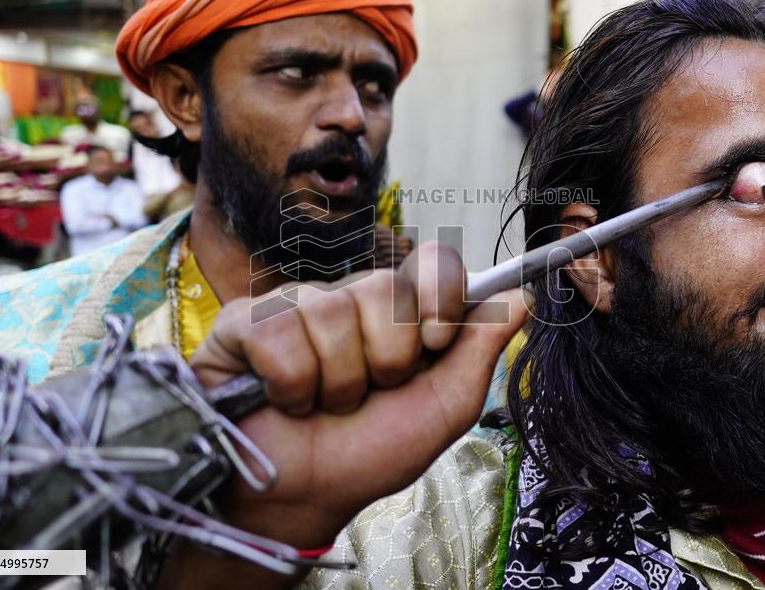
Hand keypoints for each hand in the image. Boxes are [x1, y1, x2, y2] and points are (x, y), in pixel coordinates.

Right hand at [159, 242, 528, 587]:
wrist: (302, 500)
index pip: (430, 264)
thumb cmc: (368, 454)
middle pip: (384, 288)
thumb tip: (520, 296)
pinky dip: (291, 384)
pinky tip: (285, 400)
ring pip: (332, 313)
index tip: (434, 343)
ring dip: (337, 382)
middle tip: (368, 394)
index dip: (437, 300)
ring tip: (324, 405)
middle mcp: (347, 300)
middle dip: (386, 360)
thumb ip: (479, 350)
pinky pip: (280, 332)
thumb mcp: (442, 408)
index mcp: (397, 314)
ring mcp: (296, 306)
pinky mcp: (244, 323)